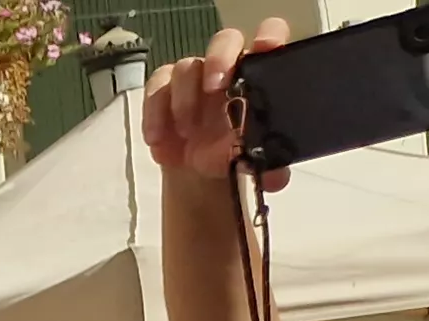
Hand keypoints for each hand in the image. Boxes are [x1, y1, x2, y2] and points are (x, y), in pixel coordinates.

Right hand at [142, 21, 295, 189]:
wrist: (203, 173)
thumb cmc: (235, 155)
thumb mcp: (257, 162)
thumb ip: (270, 166)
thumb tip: (274, 176)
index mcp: (260, 77)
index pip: (270, 38)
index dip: (269, 36)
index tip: (264, 48)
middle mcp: (229, 70)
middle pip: (225, 41)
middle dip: (218, 59)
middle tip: (214, 87)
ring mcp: (195, 78)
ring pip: (186, 67)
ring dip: (183, 101)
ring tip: (186, 134)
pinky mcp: (166, 91)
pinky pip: (156, 88)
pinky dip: (155, 114)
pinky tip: (159, 140)